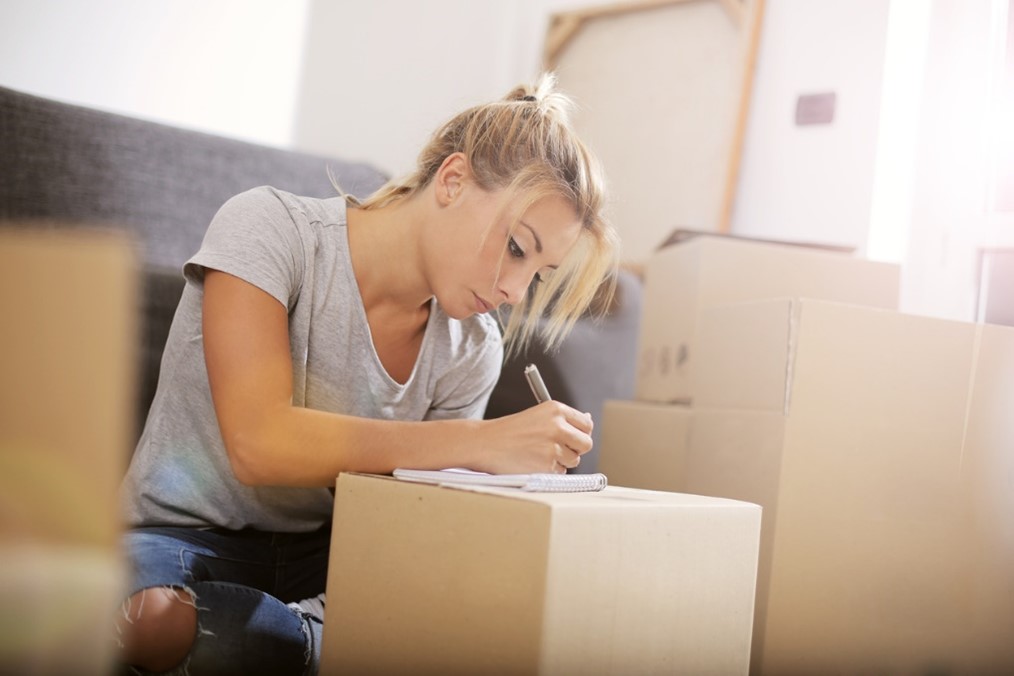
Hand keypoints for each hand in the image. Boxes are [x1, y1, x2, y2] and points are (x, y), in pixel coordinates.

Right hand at [476, 401, 593, 473]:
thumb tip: (588, 421)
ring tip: (540, 454)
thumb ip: (563, 420)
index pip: (586, 424)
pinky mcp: (547, 465)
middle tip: (559, 449)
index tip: (573, 438)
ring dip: (562, 461)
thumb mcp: (538, 416)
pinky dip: (550, 471)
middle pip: (586, 443)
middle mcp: (557, 426)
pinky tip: (533, 462)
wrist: (486, 443)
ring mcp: (553, 446)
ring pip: (574, 460)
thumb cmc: (510, 430)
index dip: (581, 433)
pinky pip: (560, 472)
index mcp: (556, 409)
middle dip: (576, 449)